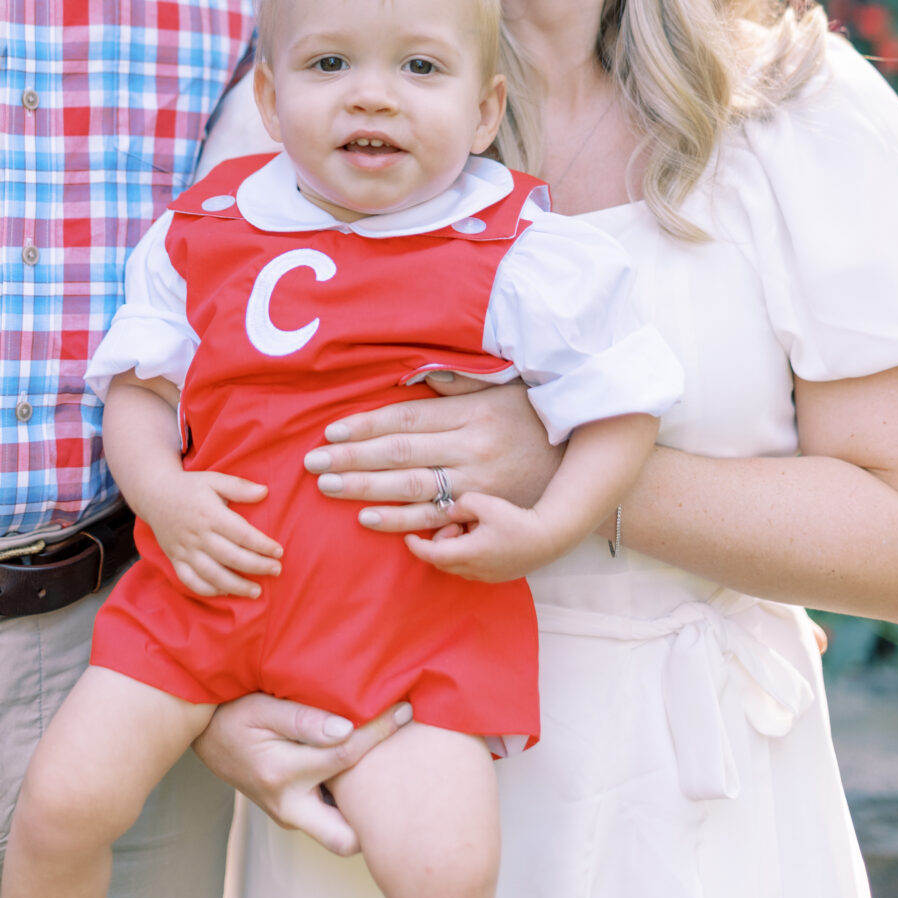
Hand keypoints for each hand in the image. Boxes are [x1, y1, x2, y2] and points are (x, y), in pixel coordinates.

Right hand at [141, 470, 282, 598]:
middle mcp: (197, 535)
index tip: (279, 551)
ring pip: (212, 575)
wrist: (154, 494)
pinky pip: (190, 581)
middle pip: (231, 557)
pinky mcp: (175, 559)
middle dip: (256, 566)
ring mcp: (185, 550)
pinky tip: (226, 592)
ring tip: (256, 591)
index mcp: (210, 514)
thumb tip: (264, 491)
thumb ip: (239, 487)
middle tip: (276, 570)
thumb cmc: (190, 487)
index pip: (241, 534)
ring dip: (236, 586)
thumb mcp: (214, 479)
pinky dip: (208, 590)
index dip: (262, 545)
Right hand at [192, 693, 413, 855]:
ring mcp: (289, 817)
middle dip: (378, 821)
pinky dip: (350, 804)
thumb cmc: (235, 714)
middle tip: (406, 774)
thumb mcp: (263, 707)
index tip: (406, 711)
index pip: (345, 756)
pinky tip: (365, 774)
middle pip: (346, 839)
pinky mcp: (293, 815)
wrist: (206, 735)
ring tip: (392, 771)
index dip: (380, 731)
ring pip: (340, 836)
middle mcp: (287, 806)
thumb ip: (304, 720)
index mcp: (281, 774)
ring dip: (366, 813)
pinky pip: (330, 821)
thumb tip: (347, 730)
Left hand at [302, 375, 561, 534]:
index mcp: (473, 412)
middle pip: (401, 451)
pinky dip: (399, 520)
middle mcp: (473, 446)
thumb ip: (459, 385)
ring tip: (328, 485)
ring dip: (365, 488)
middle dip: (352, 457)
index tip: (332, 431)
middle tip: (313, 462)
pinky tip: (367, 519)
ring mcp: (479, 483)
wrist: (585, 466)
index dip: (367, 425)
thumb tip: (415, 377)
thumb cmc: (537, 421)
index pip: (407, 416)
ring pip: (412, 486)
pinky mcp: (485, 513)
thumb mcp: (503, 391)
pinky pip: (435, 518)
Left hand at [405, 491, 553, 581]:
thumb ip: (460, 504)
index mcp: (468, 553)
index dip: (416, 546)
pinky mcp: (497, 575)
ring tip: (472, 527)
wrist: (548, 537)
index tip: (407, 537)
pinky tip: (483, 536)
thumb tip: (449, 510)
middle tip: (454, 524)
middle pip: (442, 561)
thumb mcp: (484, 503)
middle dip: (440, 542)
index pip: (432, 554)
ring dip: (454, 548)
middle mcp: (475, 570)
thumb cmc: (516, 520)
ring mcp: (487, 576)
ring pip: (457, 565)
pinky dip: (468, 553)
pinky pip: (472, 567)